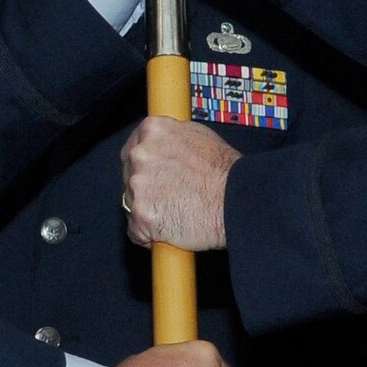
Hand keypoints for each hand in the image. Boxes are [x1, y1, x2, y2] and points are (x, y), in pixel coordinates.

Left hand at [121, 116, 239, 250]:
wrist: (237, 201)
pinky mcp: (141, 215)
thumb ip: (171, 139)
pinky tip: (169, 231)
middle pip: (128, 177)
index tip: (152, 178)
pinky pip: (136, 232)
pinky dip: (149, 236)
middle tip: (170, 198)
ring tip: (175, 214)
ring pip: (130, 204)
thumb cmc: (225, 172)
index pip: (131, 150)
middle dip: (145, 190)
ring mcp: (138, 185)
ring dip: (148, 212)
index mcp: (152, 130)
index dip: (143, 168)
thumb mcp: (198, 136)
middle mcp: (140, 154)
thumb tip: (162, 145)